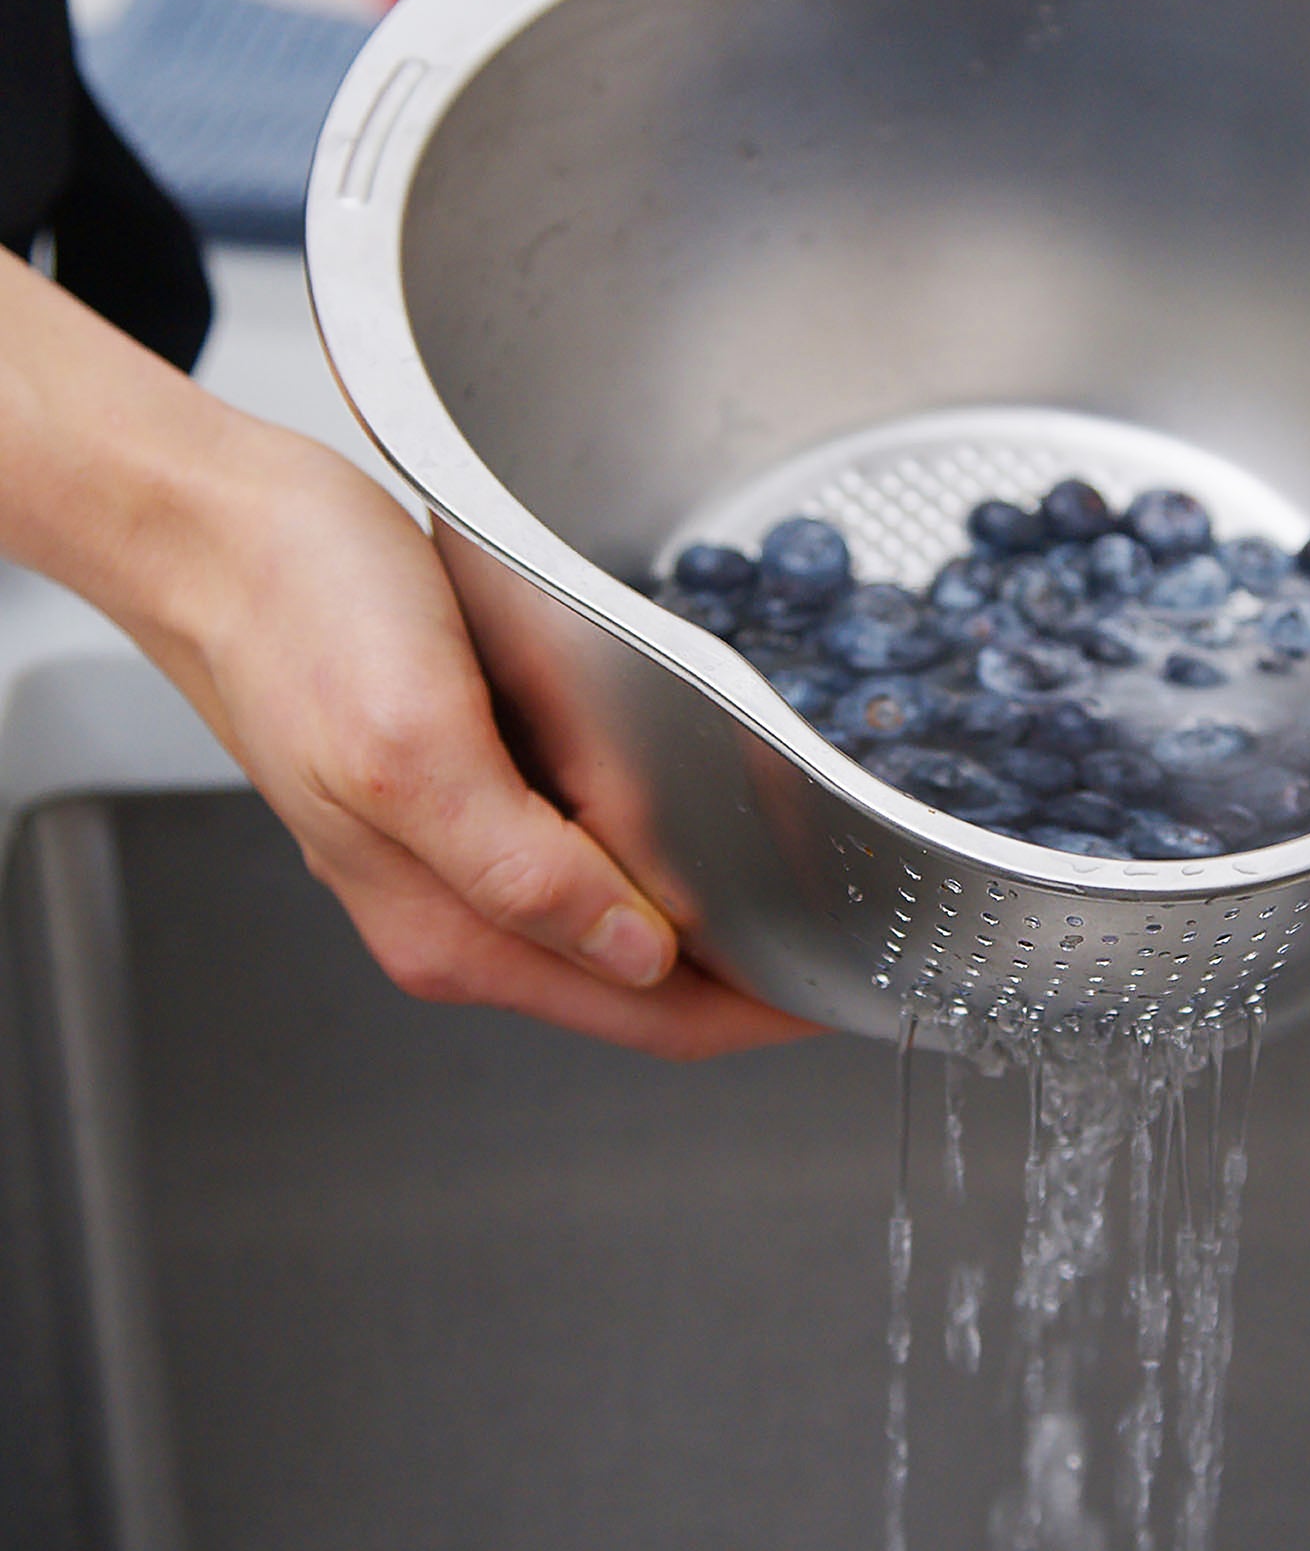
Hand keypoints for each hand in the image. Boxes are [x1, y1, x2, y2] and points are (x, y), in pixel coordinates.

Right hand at [0, 256, 809, 1059]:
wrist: (216, 534)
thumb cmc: (296, 619)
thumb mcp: (415, 747)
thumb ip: (522, 871)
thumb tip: (635, 955)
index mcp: (455, 926)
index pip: (651, 1016)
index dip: (761, 1012)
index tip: (850, 984)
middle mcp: (458, 910)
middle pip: (644, 985)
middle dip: (749, 972)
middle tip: (851, 926)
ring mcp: (457, 858)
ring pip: (617, 922)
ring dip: (707, 918)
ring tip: (797, 881)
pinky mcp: (459, 795)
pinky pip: (583, 856)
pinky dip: (653, 855)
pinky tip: (696, 817)